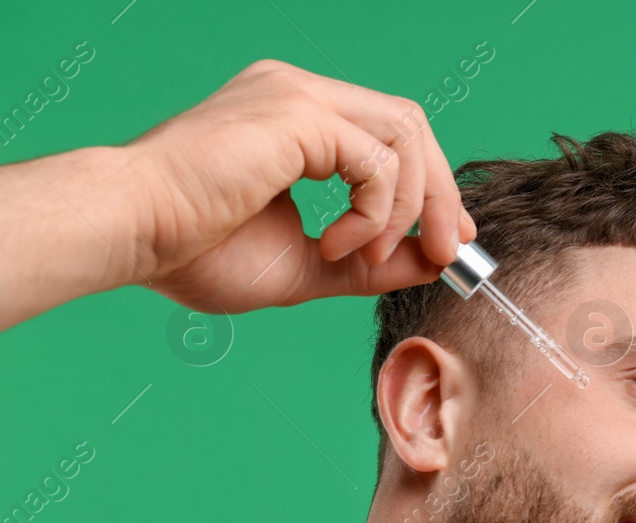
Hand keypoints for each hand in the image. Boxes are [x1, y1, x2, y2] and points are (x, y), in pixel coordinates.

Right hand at [125, 58, 476, 313]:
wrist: (135, 236)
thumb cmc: (195, 251)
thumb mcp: (309, 264)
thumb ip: (372, 262)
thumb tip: (432, 262)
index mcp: (299, 119)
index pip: (393, 134)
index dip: (432, 186)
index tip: (448, 240)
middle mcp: (301, 94)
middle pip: (411, 126)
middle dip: (439, 195)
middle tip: (444, 252)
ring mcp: (298, 96)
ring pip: (404, 136)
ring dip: (406, 209)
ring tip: (367, 258)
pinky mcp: (297, 114)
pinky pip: (377, 160)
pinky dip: (375, 212)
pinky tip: (337, 244)